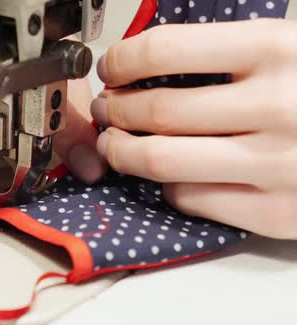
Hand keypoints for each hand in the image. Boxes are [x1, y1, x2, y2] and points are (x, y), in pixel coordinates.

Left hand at [91, 19, 296, 238]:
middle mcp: (276, 106)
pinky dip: (165, 184)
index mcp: (277, 50)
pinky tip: (170, 172)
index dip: (122, 60)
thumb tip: (142, 58)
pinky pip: (188, 197)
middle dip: (114, 110)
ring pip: (159, 161)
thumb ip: (224, 49)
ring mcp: (276, 165)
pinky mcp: (273, 213)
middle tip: (107, 109)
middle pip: (154, 112)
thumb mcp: (286, 50)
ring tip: (116, 142)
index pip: (165, 49)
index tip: (112, 69)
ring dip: (122, 151)